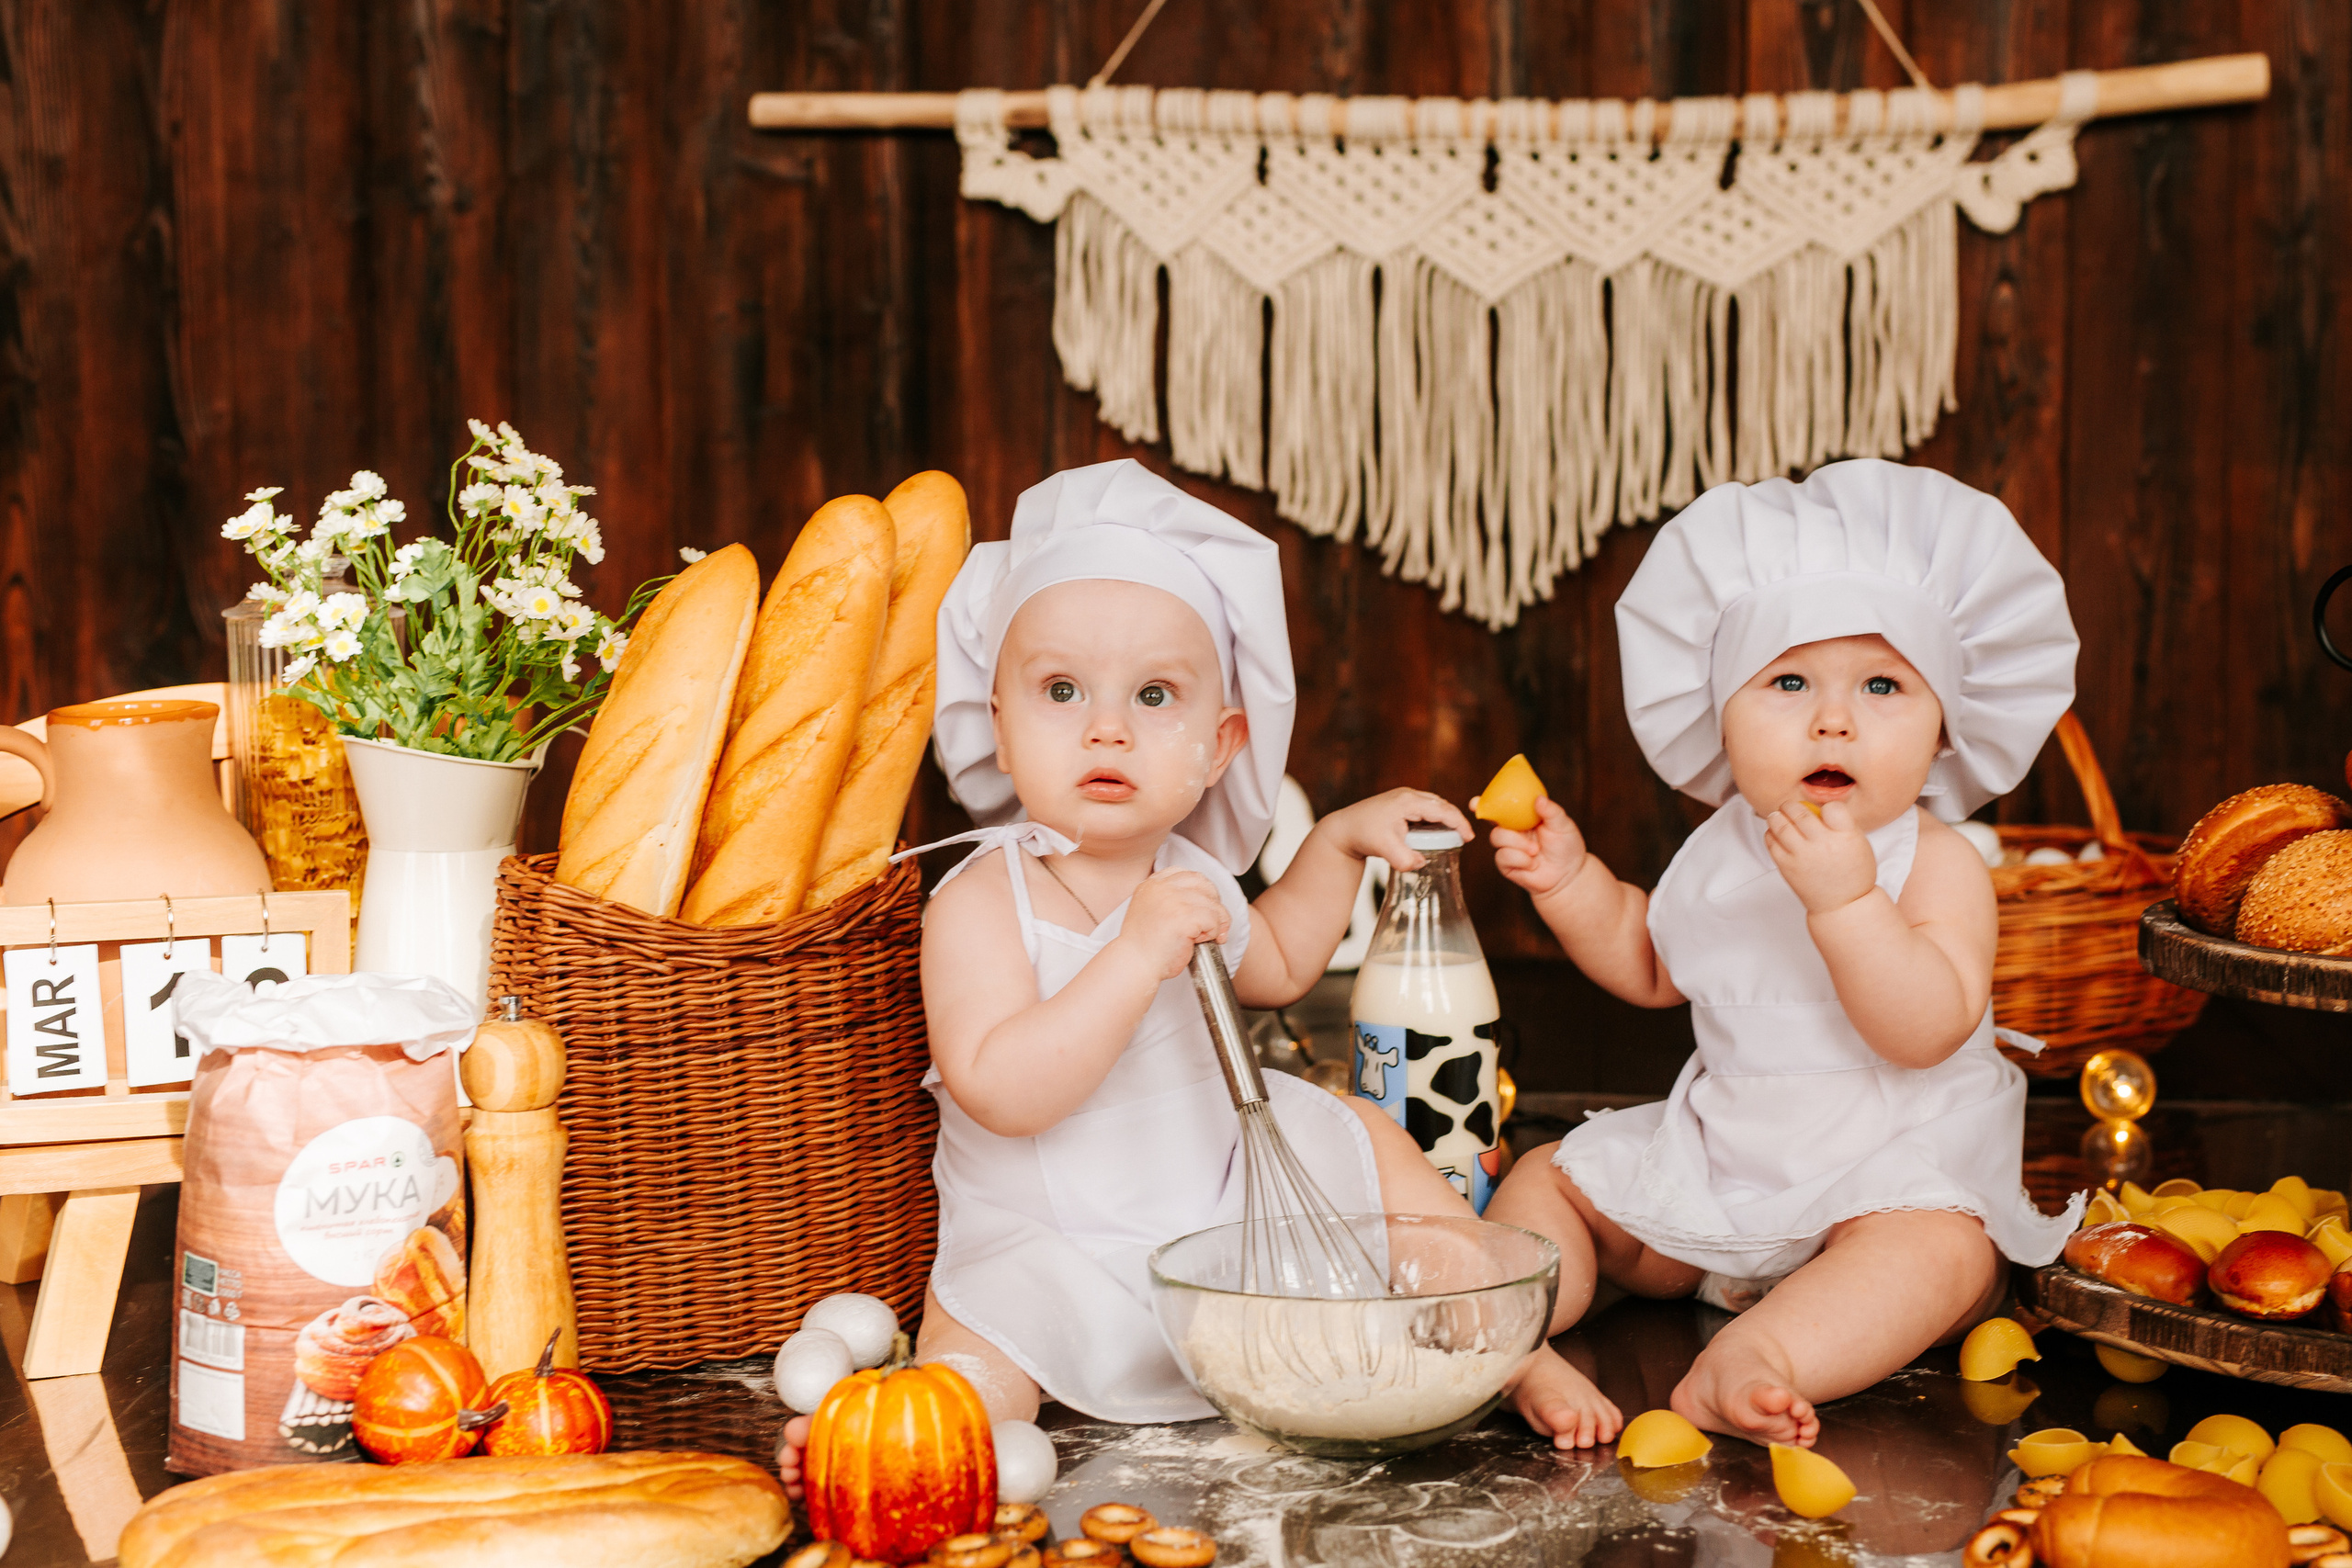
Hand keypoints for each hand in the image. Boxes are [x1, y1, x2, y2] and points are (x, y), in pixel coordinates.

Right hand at [1114, 869, 1230, 980]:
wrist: (1135, 965)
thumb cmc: (1146, 946)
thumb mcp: (1152, 911)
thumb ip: (1169, 899)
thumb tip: (1204, 899)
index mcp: (1153, 884)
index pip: (1188, 875)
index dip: (1200, 892)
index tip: (1200, 909)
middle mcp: (1162, 887)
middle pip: (1205, 885)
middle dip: (1213, 906)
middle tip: (1209, 926)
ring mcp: (1173, 900)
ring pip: (1213, 905)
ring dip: (1214, 923)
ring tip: (1200, 937)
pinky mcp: (1185, 916)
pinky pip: (1214, 920)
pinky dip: (1213, 933)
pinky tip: (1198, 942)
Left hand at [1316, 787, 1477, 870]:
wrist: (1343, 829)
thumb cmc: (1362, 835)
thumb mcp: (1384, 848)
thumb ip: (1404, 858)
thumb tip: (1421, 863)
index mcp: (1407, 801)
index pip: (1442, 810)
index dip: (1459, 823)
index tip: (1469, 838)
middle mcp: (1407, 795)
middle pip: (1441, 805)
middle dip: (1455, 820)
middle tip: (1464, 839)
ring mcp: (1403, 797)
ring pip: (1433, 805)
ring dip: (1445, 819)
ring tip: (1453, 837)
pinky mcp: (1400, 803)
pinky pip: (1424, 809)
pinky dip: (1434, 819)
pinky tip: (1435, 833)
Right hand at [1491, 796, 1589, 899]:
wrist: (1568, 875)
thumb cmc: (1566, 847)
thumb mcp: (1562, 825)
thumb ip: (1551, 811)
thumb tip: (1538, 798)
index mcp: (1522, 817)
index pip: (1501, 807)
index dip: (1485, 803)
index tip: (1475, 802)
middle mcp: (1512, 831)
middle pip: (1494, 822)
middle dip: (1500, 824)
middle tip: (1521, 830)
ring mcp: (1508, 848)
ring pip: (1497, 838)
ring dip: (1517, 843)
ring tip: (1535, 851)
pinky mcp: (1506, 865)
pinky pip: (1503, 857)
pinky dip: (1519, 859)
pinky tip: (1532, 864)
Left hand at [1764, 799, 1878, 913]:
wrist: (1844, 905)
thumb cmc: (1853, 874)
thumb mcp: (1859, 844)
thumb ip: (1842, 824)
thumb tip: (1819, 807)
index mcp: (1846, 836)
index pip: (1833, 807)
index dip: (1826, 806)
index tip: (1822, 810)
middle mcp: (1824, 843)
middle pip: (1800, 813)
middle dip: (1791, 805)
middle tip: (1790, 807)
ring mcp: (1803, 855)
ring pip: (1780, 824)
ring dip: (1777, 816)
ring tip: (1778, 815)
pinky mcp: (1787, 866)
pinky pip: (1772, 842)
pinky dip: (1771, 833)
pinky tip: (1775, 833)